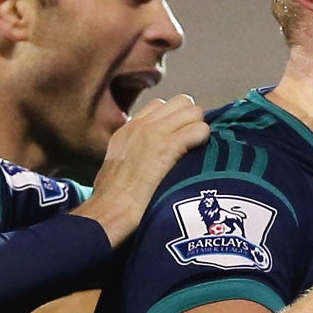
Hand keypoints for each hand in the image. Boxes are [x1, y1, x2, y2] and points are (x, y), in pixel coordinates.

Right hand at [74, 95, 209, 246]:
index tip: (181, 138)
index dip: (176, 119)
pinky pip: (199, 130)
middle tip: (194, 143)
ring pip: (194, 111)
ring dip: (200, 129)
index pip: (160, 105)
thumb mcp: (117, 166)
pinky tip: (201, 155)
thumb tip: (148, 161)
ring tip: (197, 150)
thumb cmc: (112, 200)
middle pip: (181, 102)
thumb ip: (133, 154)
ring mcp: (154, 133)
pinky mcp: (166, 147)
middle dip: (192, 120)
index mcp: (128, 128)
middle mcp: (141, 125)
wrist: (109, 210)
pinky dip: (204, 140)